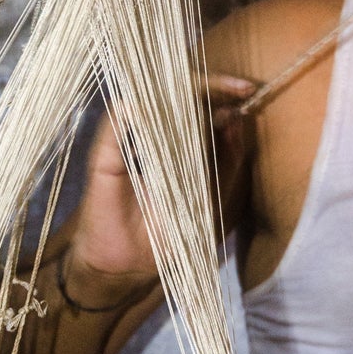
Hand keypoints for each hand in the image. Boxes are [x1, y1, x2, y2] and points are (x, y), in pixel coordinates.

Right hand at [73, 72, 254, 280]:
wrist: (128, 266)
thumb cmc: (166, 235)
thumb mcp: (210, 200)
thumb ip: (226, 164)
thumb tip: (237, 119)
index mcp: (175, 143)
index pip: (196, 105)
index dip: (221, 93)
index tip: (249, 90)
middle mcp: (149, 136)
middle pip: (177, 96)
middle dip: (212, 86)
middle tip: (242, 87)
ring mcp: (125, 143)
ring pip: (152, 101)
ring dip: (182, 96)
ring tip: (214, 96)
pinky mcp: (103, 160)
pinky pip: (116, 125)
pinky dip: (134, 114)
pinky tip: (157, 110)